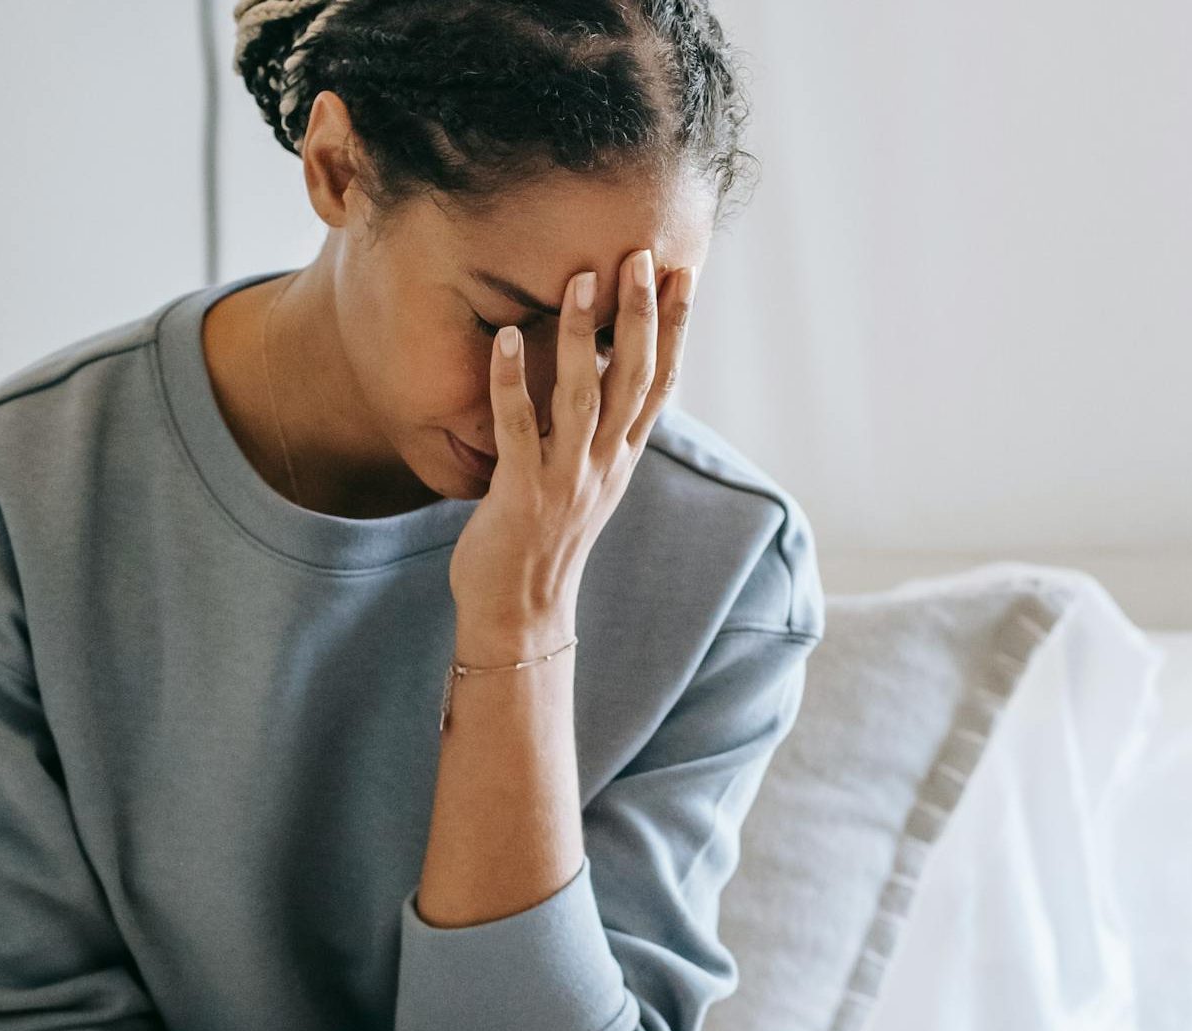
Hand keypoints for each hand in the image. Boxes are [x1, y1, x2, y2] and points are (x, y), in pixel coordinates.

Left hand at [447, 249, 696, 644]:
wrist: (521, 614)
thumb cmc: (544, 543)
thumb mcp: (588, 484)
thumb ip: (601, 435)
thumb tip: (609, 380)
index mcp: (622, 458)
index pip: (661, 382)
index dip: (676, 326)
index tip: (685, 272)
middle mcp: (604, 464)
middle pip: (635, 378)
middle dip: (642, 315)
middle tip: (643, 255)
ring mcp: (567, 478)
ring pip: (584, 396)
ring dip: (585, 335)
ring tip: (582, 278)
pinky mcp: (522, 493)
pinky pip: (518, 428)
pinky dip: (513, 381)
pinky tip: (506, 338)